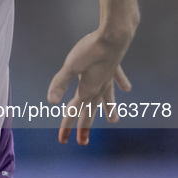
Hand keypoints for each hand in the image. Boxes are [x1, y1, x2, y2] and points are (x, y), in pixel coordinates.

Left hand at [47, 29, 131, 144]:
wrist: (115, 34)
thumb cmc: (91, 49)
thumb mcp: (70, 66)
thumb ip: (60, 83)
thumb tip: (51, 103)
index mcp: (87, 90)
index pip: (73, 111)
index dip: (67, 126)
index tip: (63, 140)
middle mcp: (99, 88)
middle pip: (90, 111)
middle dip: (84, 126)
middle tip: (83, 142)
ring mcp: (108, 79)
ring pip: (107, 99)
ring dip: (108, 110)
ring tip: (113, 121)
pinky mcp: (114, 67)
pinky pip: (117, 79)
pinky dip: (120, 84)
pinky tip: (126, 89)